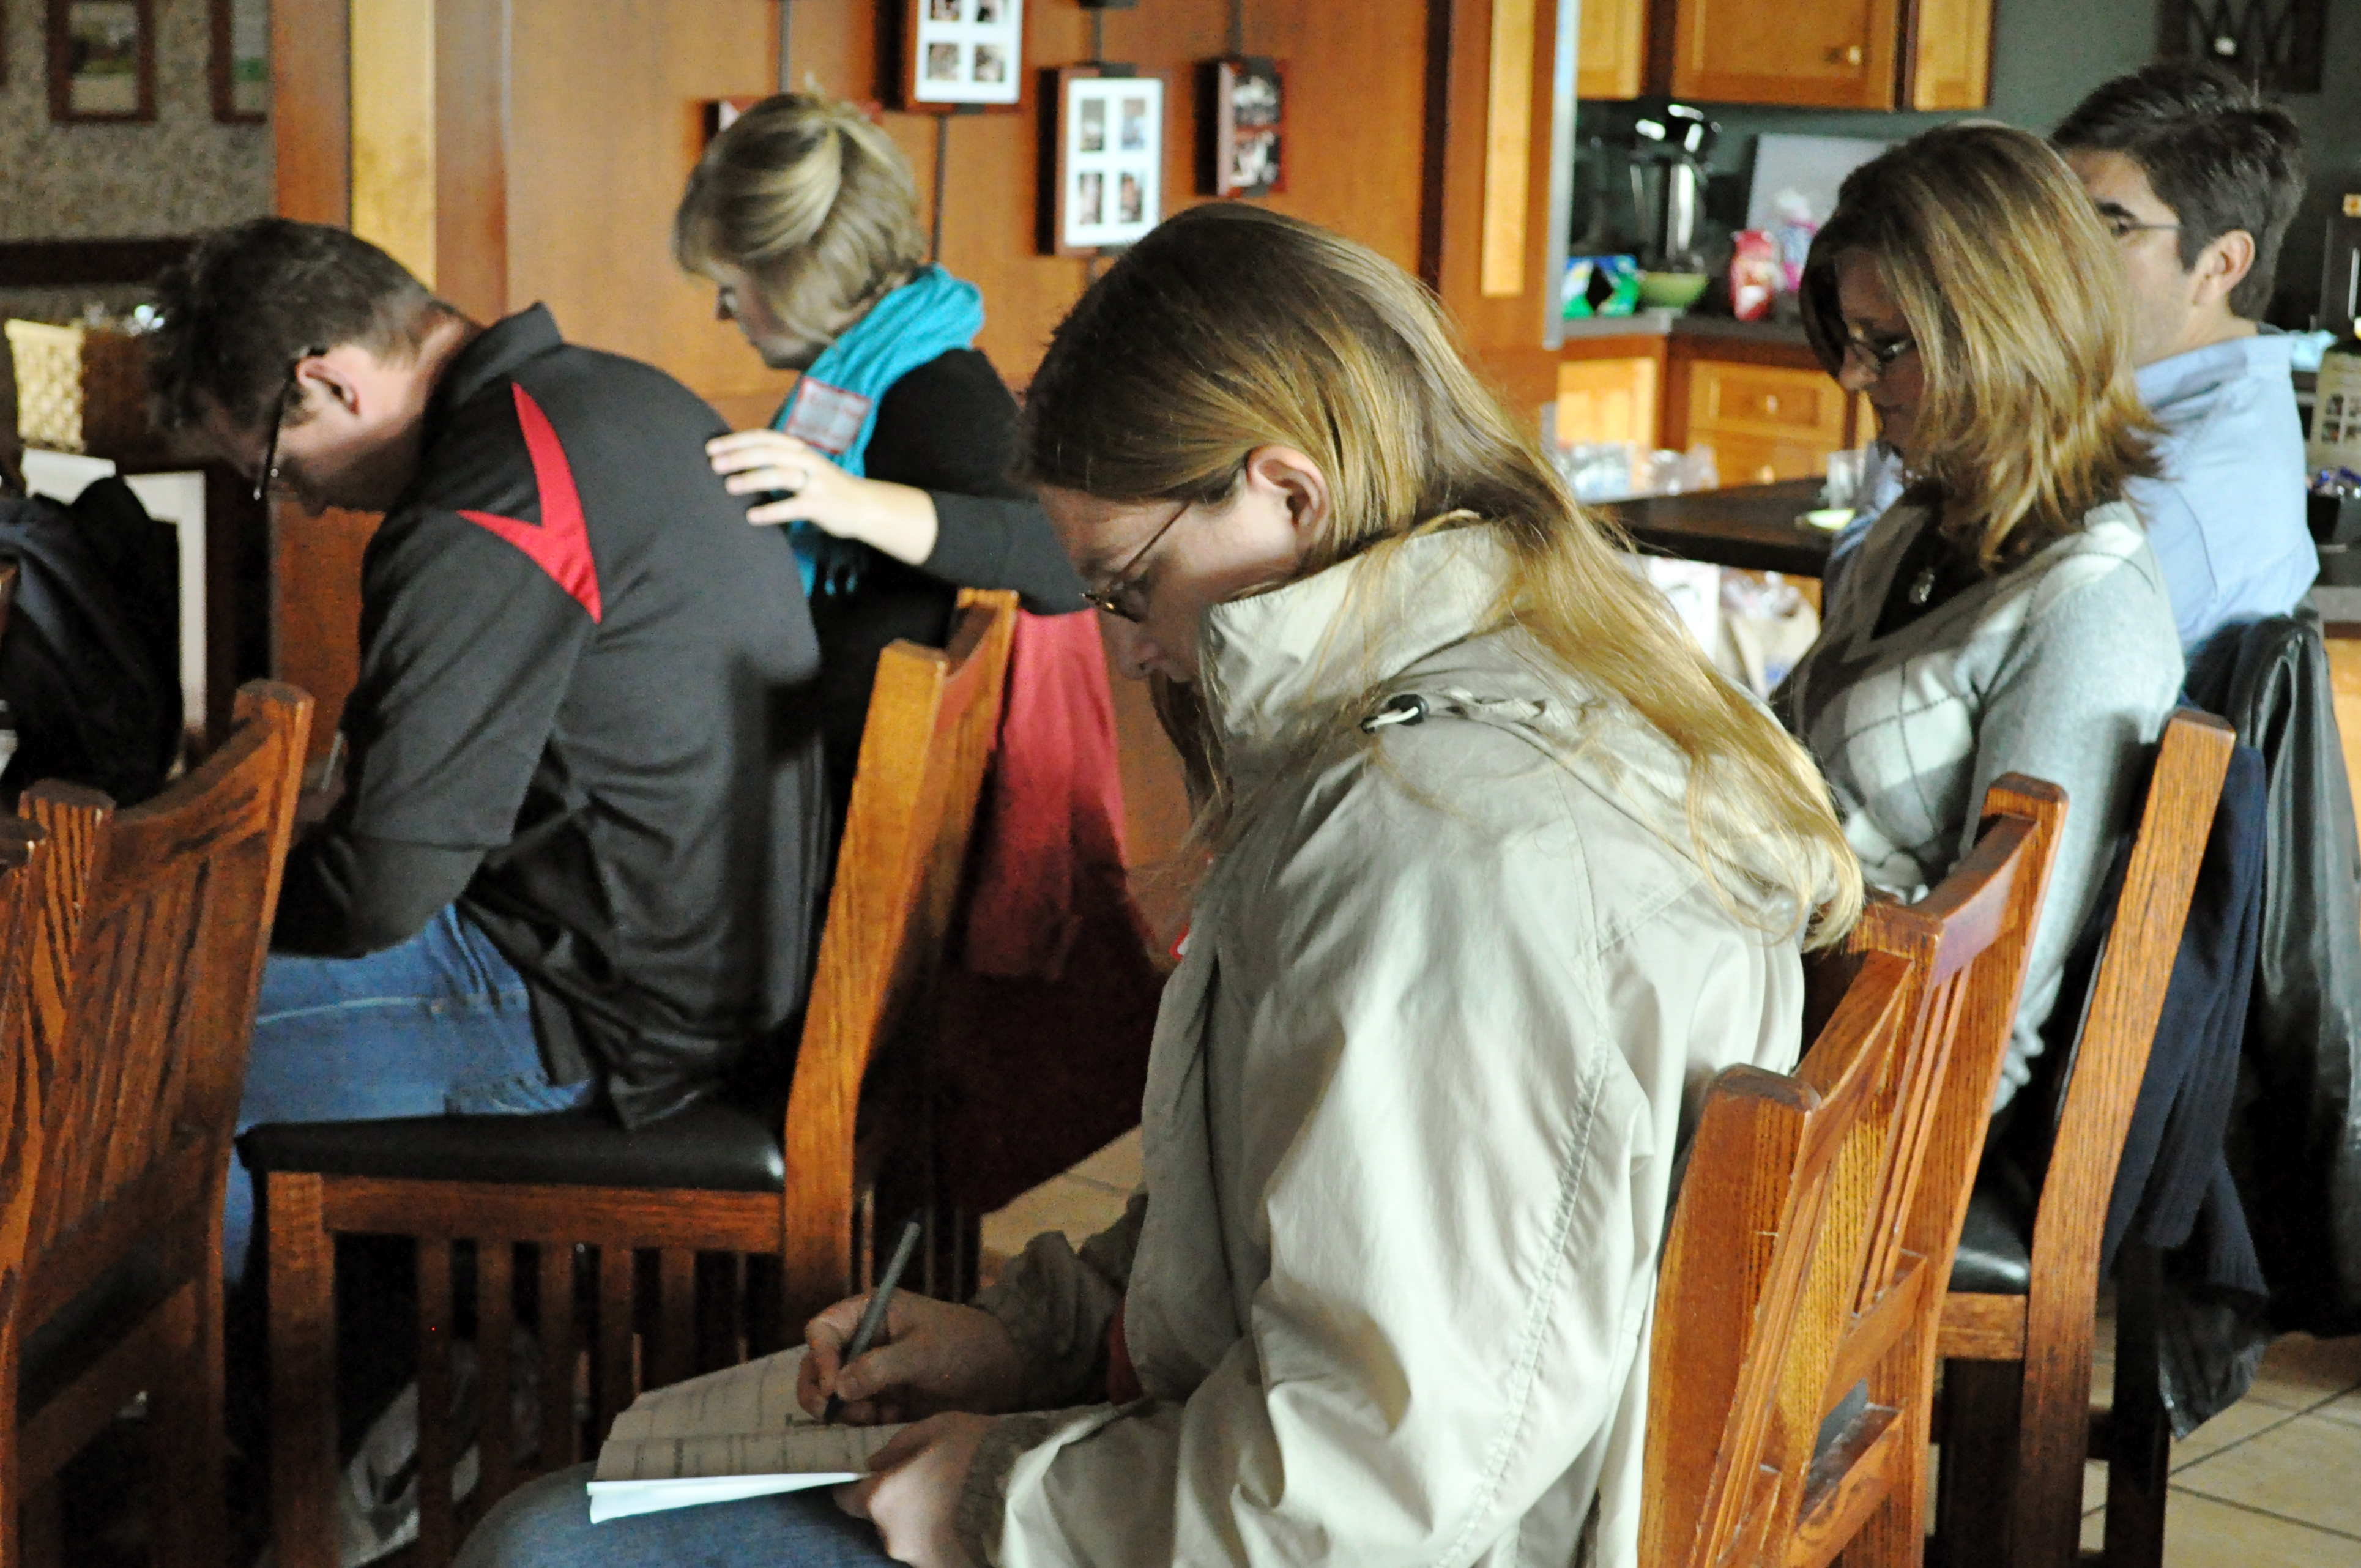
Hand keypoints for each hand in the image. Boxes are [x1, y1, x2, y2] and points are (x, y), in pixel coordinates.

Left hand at [705, 429, 938, 565]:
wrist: (863, 505)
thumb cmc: (824, 486)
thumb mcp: (802, 466)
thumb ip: (777, 461)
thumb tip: (737, 459)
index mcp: (798, 449)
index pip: (764, 438)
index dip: (737, 440)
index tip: (712, 447)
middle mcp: (806, 460)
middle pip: (769, 453)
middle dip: (740, 456)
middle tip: (714, 464)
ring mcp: (815, 483)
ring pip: (781, 475)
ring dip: (753, 479)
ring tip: (729, 486)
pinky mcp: (821, 505)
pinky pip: (794, 507)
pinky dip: (772, 511)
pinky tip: (752, 516)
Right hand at [800, 1292, 1026, 1424]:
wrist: (1000, 1372)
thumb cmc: (964, 1346)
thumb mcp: (922, 1353)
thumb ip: (879, 1368)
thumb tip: (838, 1388)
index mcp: (869, 1314)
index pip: (822, 1330)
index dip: (821, 1357)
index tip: (833, 1388)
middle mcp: (863, 1341)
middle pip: (818, 1365)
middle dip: (821, 1391)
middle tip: (834, 1415)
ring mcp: (871, 1371)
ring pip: (833, 1394)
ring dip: (842, 1411)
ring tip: (871, 1416)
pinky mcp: (882, 1398)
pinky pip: (856, 1414)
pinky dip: (861, 1422)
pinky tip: (885, 1421)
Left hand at [837, 1412, 994, 1567]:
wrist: (1025, 1495)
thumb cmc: (977, 1454)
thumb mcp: (937, 1427)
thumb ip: (898, 1444)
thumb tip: (877, 1461)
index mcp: (883, 1498)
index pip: (845, 1498)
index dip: (853, 1485)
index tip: (868, 1474)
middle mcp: (893, 1536)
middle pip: (880, 1517)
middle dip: (895, 1500)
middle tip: (925, 1480)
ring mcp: (918, 1558)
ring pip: (908, 1534)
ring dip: (921, 1518)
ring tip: (952, 1499)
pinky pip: (931, 1547)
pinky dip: (941, 1534)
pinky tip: (964, 1516)